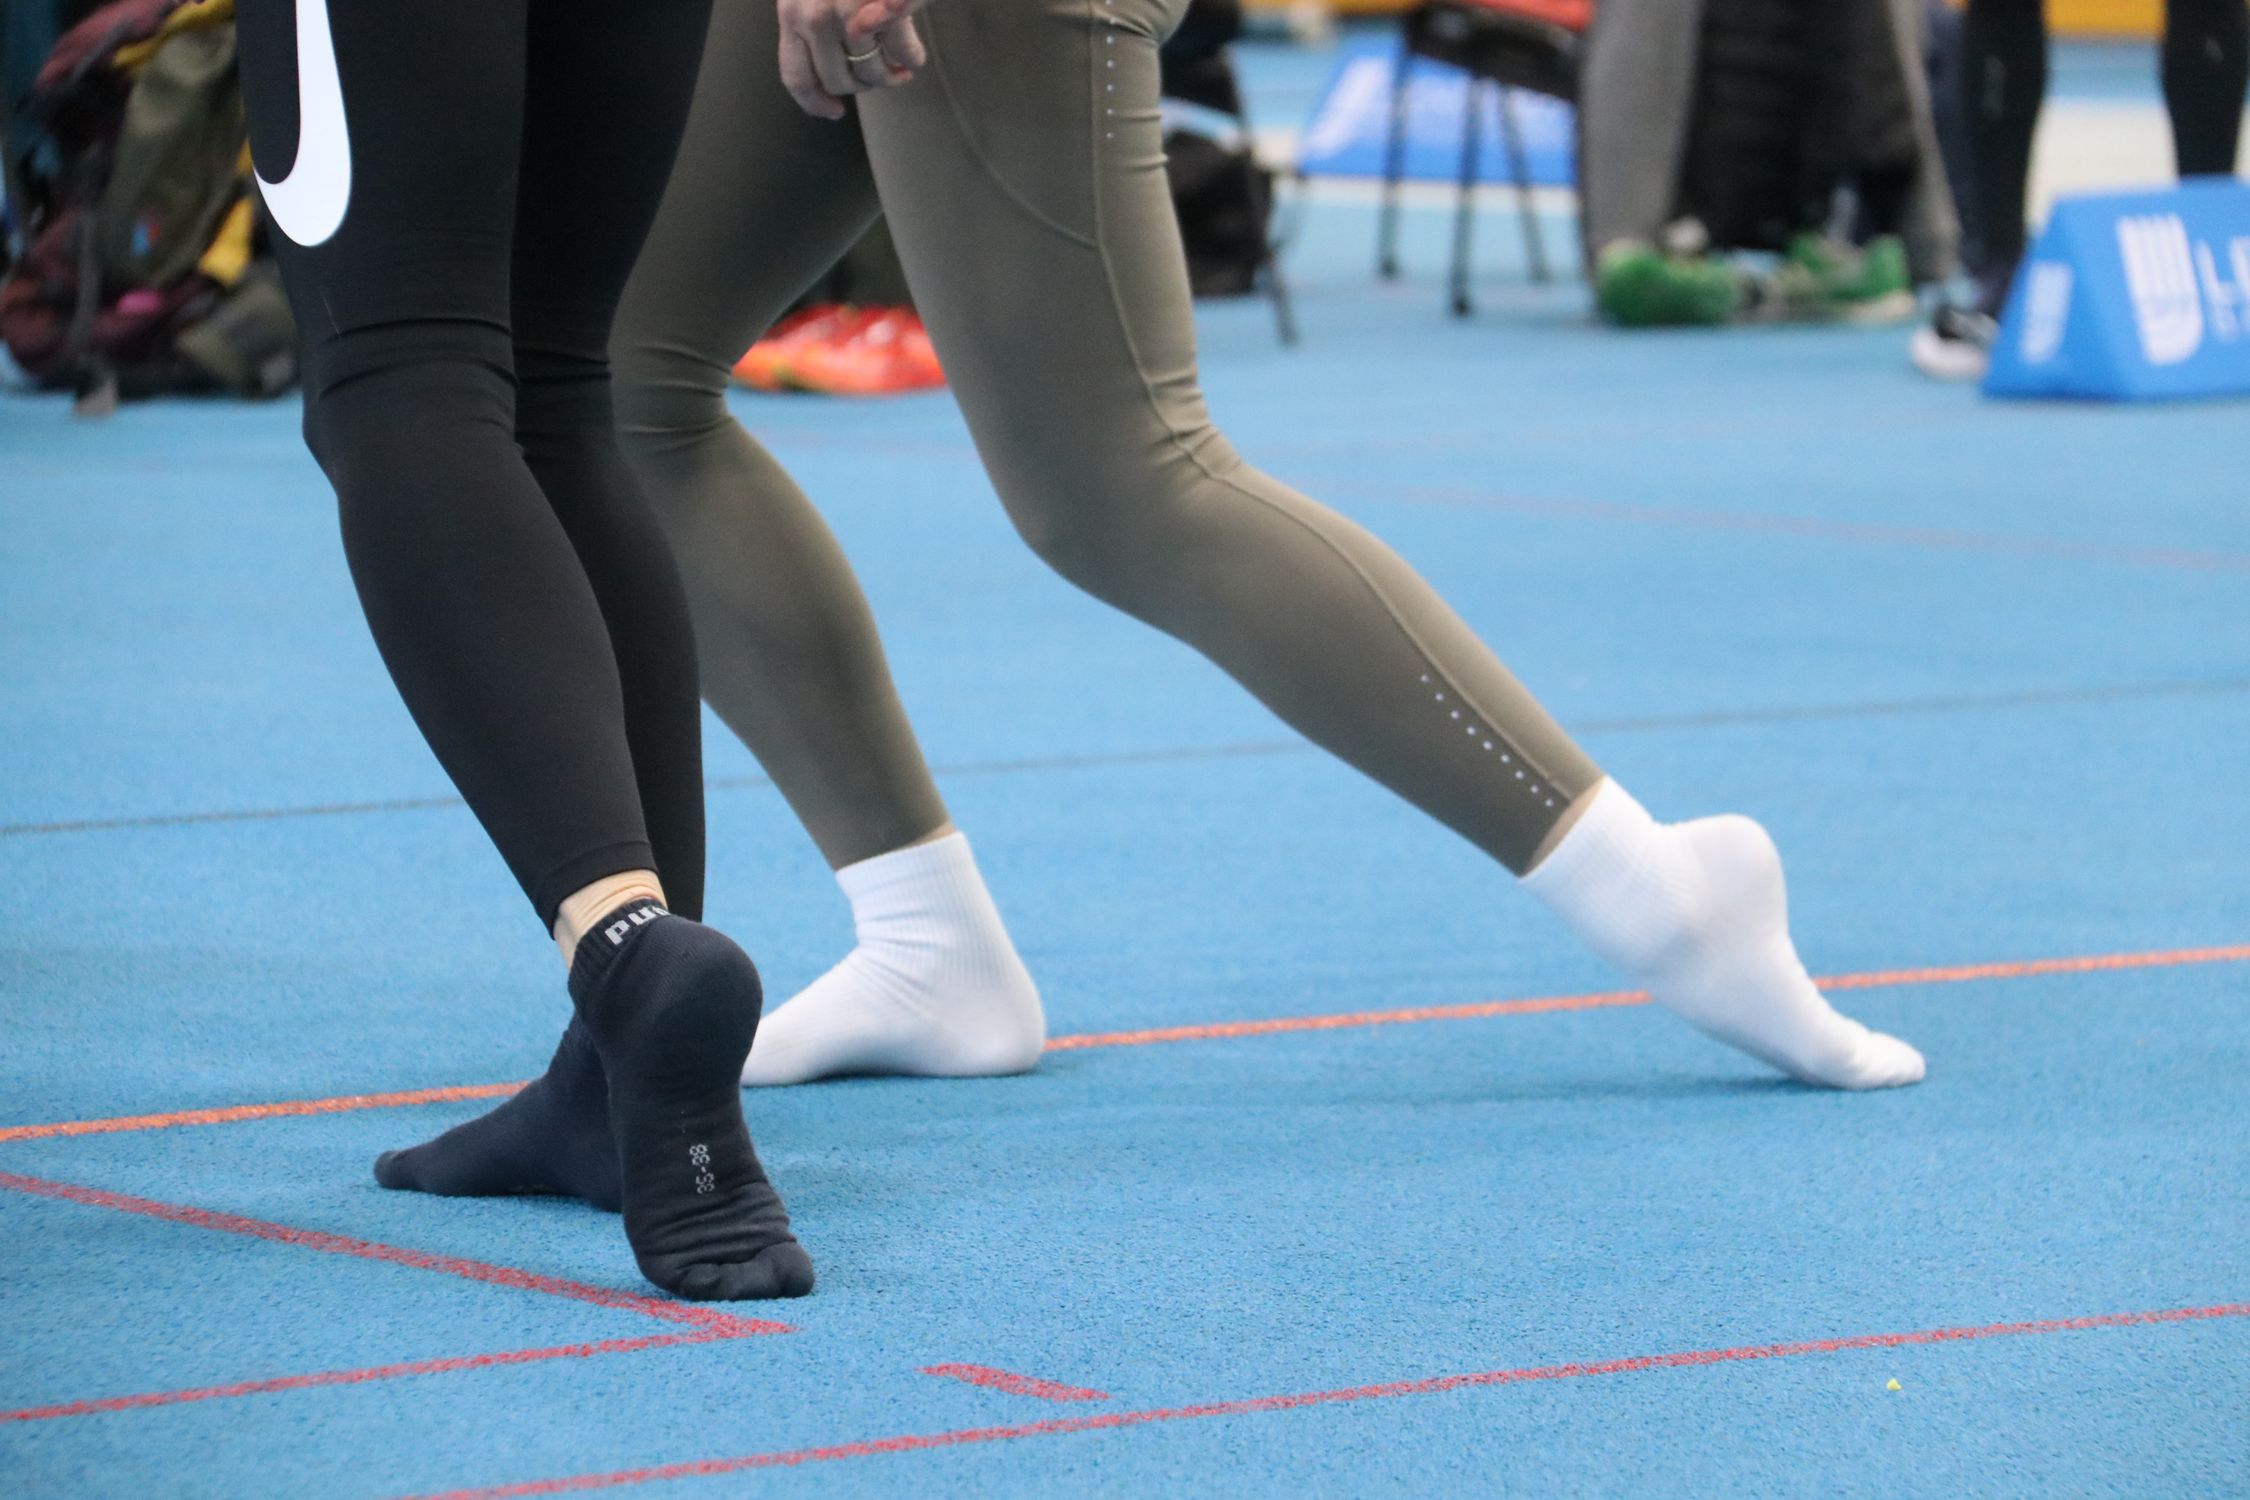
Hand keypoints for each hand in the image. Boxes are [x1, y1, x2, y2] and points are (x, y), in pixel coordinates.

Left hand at [777, 0, 935, 119]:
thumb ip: (813, 26)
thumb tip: (831, 76)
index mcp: (792, 12)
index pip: (796, 75)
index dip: (815, 102)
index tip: (833, 111)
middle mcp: (814, 17)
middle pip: (839, 81)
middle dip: (864, 86)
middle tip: (883, 76)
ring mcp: (850, 14)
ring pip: (872, 75)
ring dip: (890, 76)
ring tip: (901, 66)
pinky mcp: (884, 10)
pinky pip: (902, 55)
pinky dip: (912, 58)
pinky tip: (914, 51)